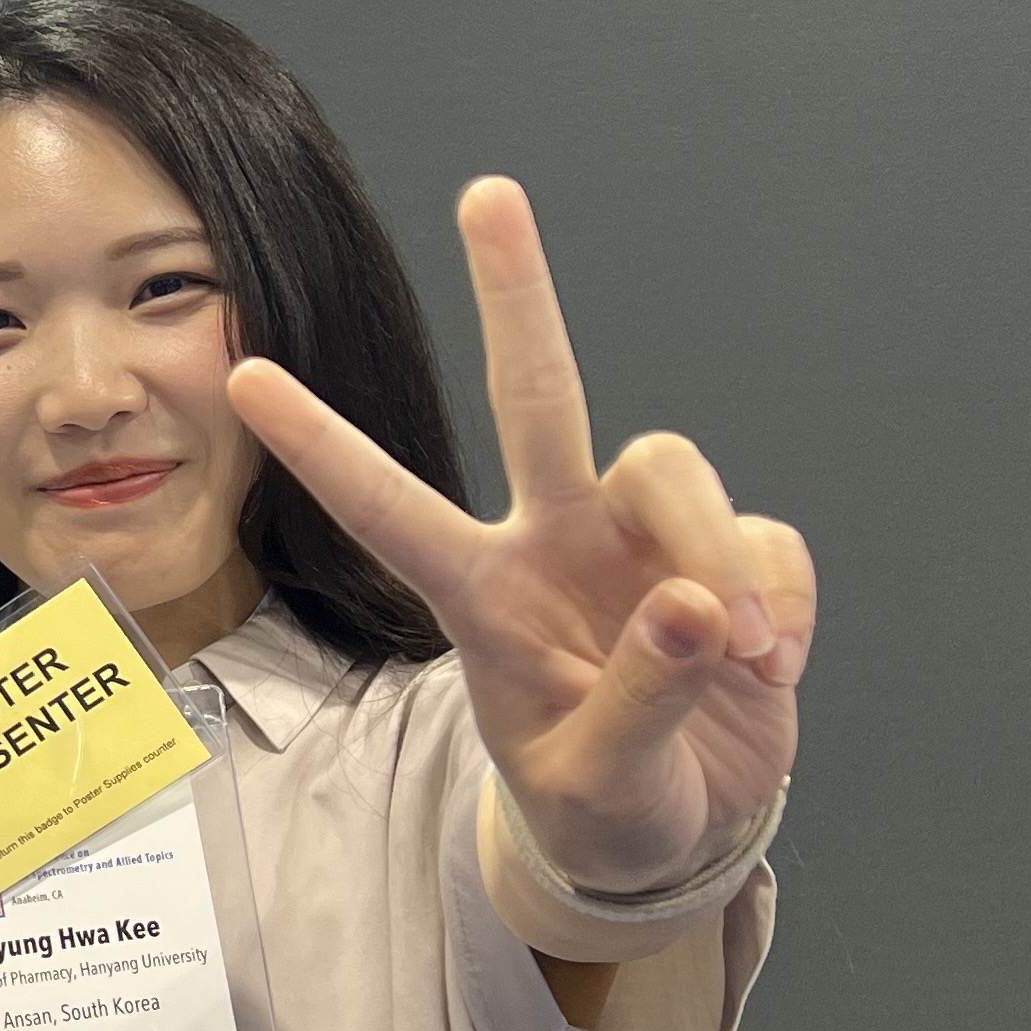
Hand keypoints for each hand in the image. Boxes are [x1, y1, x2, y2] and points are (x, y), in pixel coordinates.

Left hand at [227, 178, 810, 894]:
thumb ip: (639, 702)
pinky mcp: (733, 558)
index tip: (246, 374)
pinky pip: (768, 541)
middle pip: (537, 395)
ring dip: (723, 556)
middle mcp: (554, 542)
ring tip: (747, 655)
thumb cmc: (603, 804)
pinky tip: (774, 667)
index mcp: (482, 595)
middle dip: (516, 296)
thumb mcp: (600, 783)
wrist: (680, 836)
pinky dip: (784, 602)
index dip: (322, 445)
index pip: (387, 507)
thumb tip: (701, 610)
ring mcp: (641, 542)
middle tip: (487, 195)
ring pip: (674, 467)